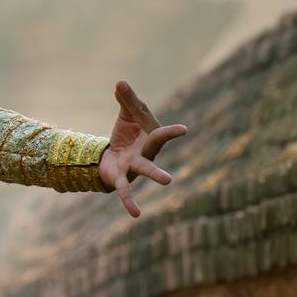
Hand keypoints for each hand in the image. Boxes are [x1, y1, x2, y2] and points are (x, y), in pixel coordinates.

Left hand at [99, 80, 185, 219]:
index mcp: (150, 136)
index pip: (155, 127)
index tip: (184, 130)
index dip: (168, 128)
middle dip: (167, 138)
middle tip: (183, 131)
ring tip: (169, 180)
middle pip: (157, 144)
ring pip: (146, 168)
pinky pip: (125, 189)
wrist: (112, 158)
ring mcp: (136, 165)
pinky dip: (129, 200)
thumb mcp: (126, 116)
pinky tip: (135, 214)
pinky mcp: (121, 176)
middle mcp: (147, 152)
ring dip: (156, 174)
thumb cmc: (125, 136)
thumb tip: (120, 83)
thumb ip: (126, 101)